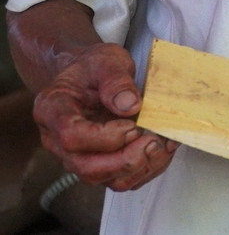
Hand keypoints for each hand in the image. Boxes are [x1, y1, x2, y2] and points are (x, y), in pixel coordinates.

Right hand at [31, 42, 177, 190]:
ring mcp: (77, 156)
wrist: (90, 75)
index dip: (105, 137)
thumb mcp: (105, 60)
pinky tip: (163, 149)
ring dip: (140, 167)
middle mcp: (58, 140)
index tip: (132, 124)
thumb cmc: (94, 67)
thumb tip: (130, 105)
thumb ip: (115, 80)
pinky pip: (120, 178)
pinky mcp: (98, 163)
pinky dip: (146, 169)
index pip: (71, 136)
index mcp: (53, 109)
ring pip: (105, 179)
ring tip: (163, 144)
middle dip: (126, 160)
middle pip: (87, 167)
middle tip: (153, 141)